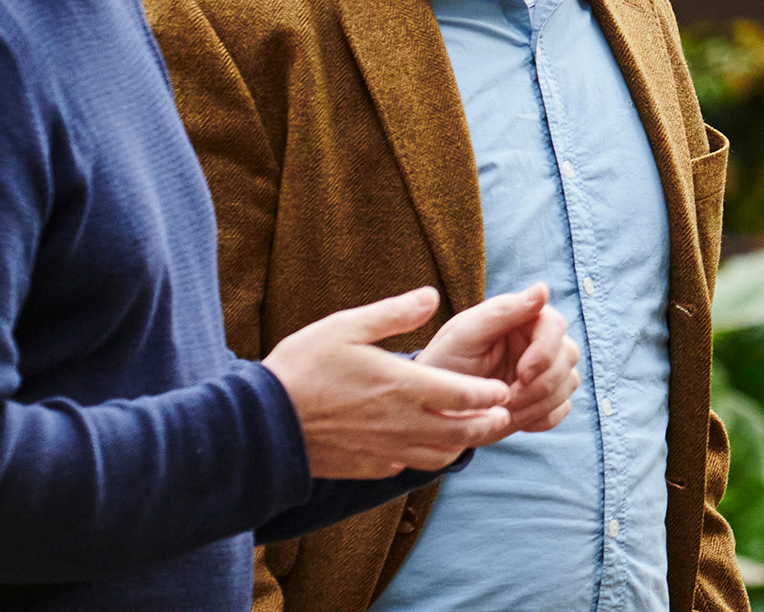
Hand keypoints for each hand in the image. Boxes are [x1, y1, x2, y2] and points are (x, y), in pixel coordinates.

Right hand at [265, 287, 517, 478]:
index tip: (501, 388)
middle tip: (502, 414)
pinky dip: (423, 457)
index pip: (467, 395)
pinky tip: (421, 445)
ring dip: (460, 443)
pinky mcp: (368, 467)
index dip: (490, 394)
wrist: (260, 424)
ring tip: (469, 432)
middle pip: (463, 432)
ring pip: (439, 455)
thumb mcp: (346, 327)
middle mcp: (402, 423)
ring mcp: (386, 450)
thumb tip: (432, 295)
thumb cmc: (301, 369)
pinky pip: (407, 466)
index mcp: (404, 386)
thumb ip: (394, 314)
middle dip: (488, 423)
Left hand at [419, 283, 582, 433]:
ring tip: (506, 409)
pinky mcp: (543, 399)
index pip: (555, 325)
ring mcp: (543, 371)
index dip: (546, 350)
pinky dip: (543, 417)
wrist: (433, 408)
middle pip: (568, 354)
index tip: (523, 373)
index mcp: (519, 319)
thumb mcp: (464, 335)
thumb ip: (503, 311)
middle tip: (509, 398)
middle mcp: (536, 341)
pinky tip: (515, 418)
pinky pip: (563, 409)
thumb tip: (543, 289)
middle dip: (543, 382)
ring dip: (541, 402)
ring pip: (570, 382)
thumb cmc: (443, 364)